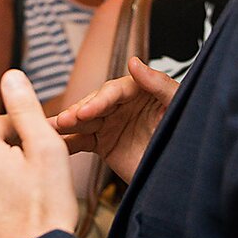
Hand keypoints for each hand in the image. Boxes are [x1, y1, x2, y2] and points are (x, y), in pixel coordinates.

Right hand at [52, 56, 177, 183]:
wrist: (182, 176)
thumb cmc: (187, 136)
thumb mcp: (178, 108)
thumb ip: (160, 84)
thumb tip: (134, 62)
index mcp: (140, 91)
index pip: (114, 91)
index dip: (99, 101)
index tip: (86, 111)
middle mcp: (123, 105)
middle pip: (94, 103)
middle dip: (77, 112)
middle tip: (63, 121)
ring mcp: (112, 123)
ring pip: (84, 120)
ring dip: (66, 124)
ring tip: (51, 129)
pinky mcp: (104, 143)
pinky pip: (81, 140)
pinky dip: (66, 142)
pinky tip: (51, 143)